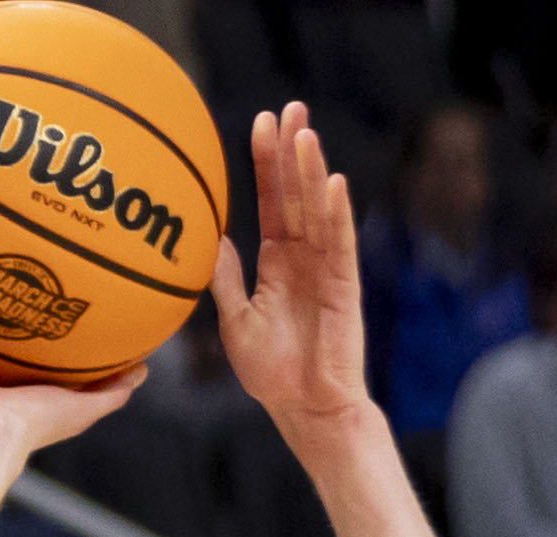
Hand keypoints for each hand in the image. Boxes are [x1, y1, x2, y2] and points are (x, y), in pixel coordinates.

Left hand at [211, 103, 373, 456]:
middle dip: (291, 151)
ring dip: (311, 171)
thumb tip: (212, 241)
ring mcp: (326, 268)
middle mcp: (305, 257)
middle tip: (288, 107)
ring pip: (319, 210)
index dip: (266, 165)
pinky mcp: (344, 286)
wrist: (306, 408)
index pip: (272, 202)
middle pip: (296, 194)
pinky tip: (332, 183)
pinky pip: (340, 243)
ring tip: (304, 132)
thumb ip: (226, 280)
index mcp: (278, 262)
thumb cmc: (273, 372)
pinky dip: (337, 213)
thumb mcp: (235, 322)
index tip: (259, 125)